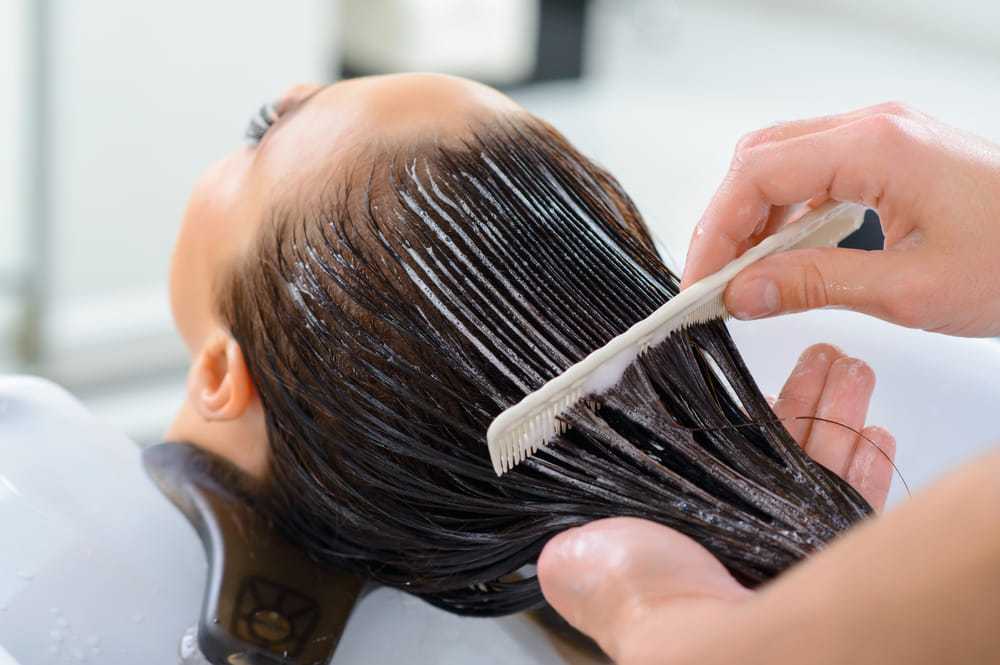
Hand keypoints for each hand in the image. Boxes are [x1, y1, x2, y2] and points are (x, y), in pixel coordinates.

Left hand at [537, 344, 895, 663]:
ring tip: (846, 370)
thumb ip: (583, 552)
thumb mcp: (588, 563)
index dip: (734, 417)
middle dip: (798, 402)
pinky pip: (855, 506)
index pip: (714, 462)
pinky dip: (865, 466)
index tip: (752, 379)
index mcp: (685, 533)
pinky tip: (873, 431)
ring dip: (835, 415)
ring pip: (818, 468)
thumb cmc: (652, 599)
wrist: (733, 648)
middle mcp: (738, 542)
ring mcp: (790, 551)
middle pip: (774, 457)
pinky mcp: (835, 558)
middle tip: (817, 358)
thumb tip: (554, 556)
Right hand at [680, 102, 999, 336]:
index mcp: (876, 146)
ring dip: (754, 217)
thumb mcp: (908, 289)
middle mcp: (875, 128)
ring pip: (783, 162)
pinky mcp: (894, 156)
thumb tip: (742, 293)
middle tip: (715, 281)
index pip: (757, 174)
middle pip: (760, 159)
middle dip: (726, 221)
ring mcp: (885, 137)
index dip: (715, 231)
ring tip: (746, 275)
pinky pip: (817, 172)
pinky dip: (787, 212)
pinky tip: (786, 254)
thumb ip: (813, 286)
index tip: (699, 283)